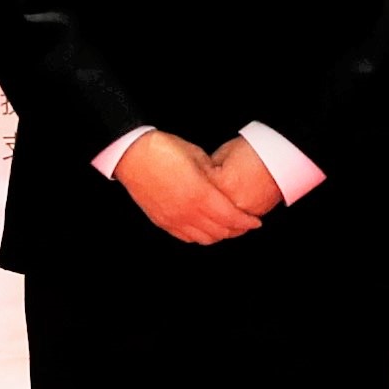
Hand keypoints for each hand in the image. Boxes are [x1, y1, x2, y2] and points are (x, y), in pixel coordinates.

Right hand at [117, 134, 270, 246]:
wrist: (132, 154)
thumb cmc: (164, 149)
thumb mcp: (198, 157)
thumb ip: (213, 176)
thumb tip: (223, 185)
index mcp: (200, 195)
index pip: (231, 217)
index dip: (246, 221)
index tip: (255, 221)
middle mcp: (188, 212)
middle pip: (220, 231)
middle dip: (236, 230)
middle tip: (245, 224)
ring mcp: (173, 219)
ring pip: (203, 238)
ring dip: (219, 235)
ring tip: (227, 227)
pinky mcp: (162, 221)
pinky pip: (186, 237)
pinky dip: (200, 236)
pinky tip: (204, 228)